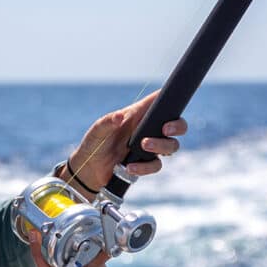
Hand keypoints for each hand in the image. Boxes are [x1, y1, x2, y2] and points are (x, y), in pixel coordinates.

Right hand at [29, 231, 108, 266]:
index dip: (106, 230)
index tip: (100, 217)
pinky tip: (68, 257)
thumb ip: (38, 253)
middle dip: (84, 237)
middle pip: (97, 245)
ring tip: (67, 242)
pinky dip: (80, 257)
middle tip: (72, 228)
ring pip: (92, 254)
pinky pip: (90, 262)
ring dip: (81, 248)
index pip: (108, 244)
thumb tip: (33, 233)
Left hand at [62, 90, 186, 197]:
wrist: (89, 169)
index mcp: (138, 115)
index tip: (173, 102)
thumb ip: (108, 122)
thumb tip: (120, 117)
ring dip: (161, 146)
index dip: (171, 98)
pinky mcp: (146, 163)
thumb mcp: (97, 130)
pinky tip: (130, 167)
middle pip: (176, 125)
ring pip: (171, 146)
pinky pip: (156, 165)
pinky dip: (145, 167)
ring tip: (144, 145)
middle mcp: (147, 130)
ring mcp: (149, 147)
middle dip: (178, 126)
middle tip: (166, 129)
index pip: (159, 102)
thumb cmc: (94, 143)